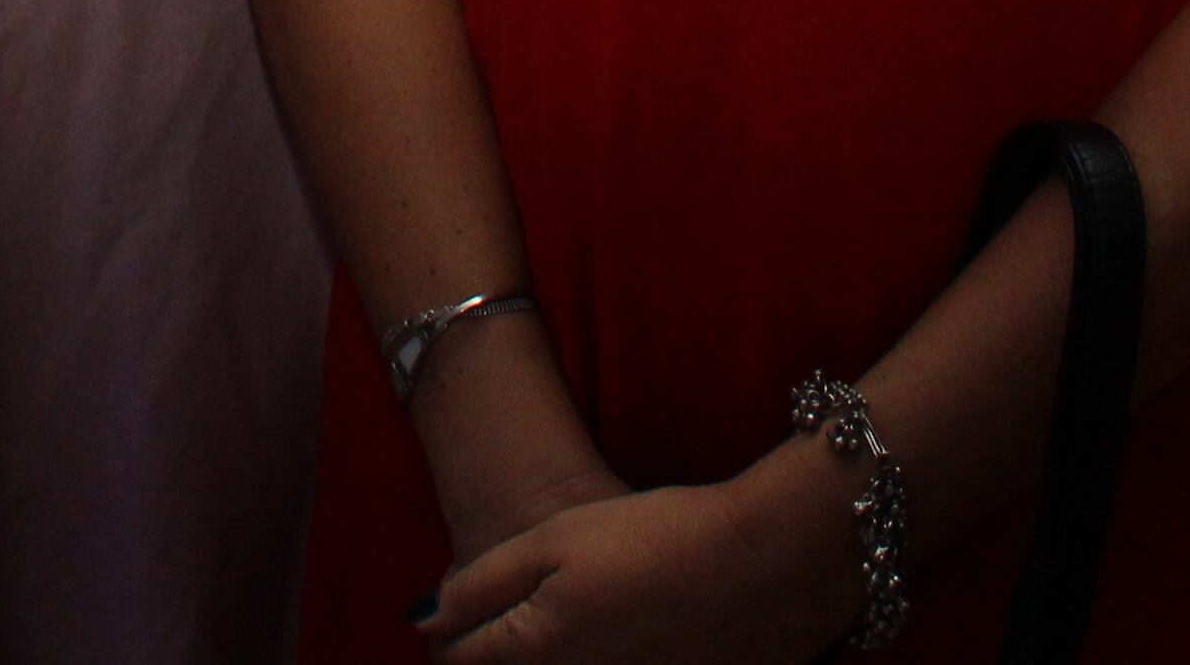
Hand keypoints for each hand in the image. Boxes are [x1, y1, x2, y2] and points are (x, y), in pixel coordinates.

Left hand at [423, 449, 864, 662]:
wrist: (765, 564)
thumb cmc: (657, 538)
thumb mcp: (555, 540)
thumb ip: (482, 584)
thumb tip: (424, 619)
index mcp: (538, 648)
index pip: (462, 660)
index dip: (448, 637)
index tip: (452, 620)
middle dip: (491, 656)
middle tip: (495, 628)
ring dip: (544, 660)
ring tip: (564, 628)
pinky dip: (590, 664)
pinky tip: (618, 636)